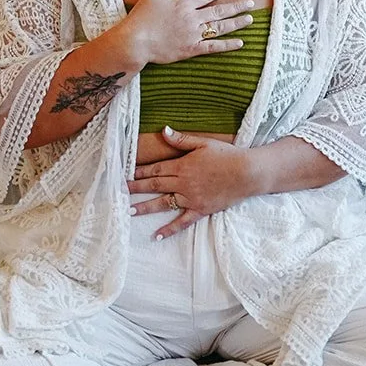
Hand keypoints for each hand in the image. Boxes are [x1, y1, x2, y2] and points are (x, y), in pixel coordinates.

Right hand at [124, 0, 252, 67]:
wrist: (135, 42)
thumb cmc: (141, 19)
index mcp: (183, 4)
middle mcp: (192, 18)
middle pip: (219, 10)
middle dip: (236, 6)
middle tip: (251, 3)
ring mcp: (193, 34)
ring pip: (220, 28)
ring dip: (236, 23)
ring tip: (249, 19)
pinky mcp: (191, 49)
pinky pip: (213, 47)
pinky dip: (227, 45)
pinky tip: (240, 43)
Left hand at [128, 129, 255, 237]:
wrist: (247, 173)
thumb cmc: (227, 155)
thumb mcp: (203, 143)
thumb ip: (181, 139)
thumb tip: (163, 130)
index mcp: (182, 165)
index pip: (155, 169)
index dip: (139, 172)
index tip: (124, 174)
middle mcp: (183, 183)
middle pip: (154, 185)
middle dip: (135, 188)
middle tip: (118, 192)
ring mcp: (191, 198)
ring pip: (163, 203)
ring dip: (145, 207)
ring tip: (129, 211)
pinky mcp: (200, 210)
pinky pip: (182, 221)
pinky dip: (169, 229)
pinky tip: (157, 235)